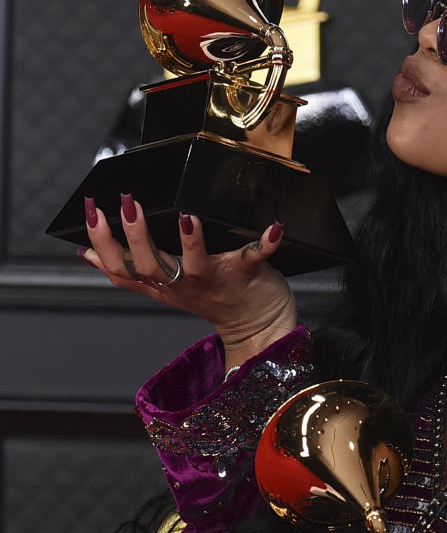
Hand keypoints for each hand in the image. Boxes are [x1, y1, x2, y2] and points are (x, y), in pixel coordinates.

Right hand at [79, 194, 298, 366]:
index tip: (91, 213)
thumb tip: (87, 255)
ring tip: (185, 217)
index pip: (123, 269)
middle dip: (137, 238)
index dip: (103, 245)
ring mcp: (216, 280)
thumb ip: (128, 273)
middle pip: (153, 266)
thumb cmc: (213, 301)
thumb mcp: (163, 291)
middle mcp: (184, 284)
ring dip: (191, 242)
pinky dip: (266, 243)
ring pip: (196, 265)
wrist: (258, 328)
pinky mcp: (249, 275)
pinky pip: (256, 257)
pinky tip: (274, 226)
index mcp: (161, 284)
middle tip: (126, 204)